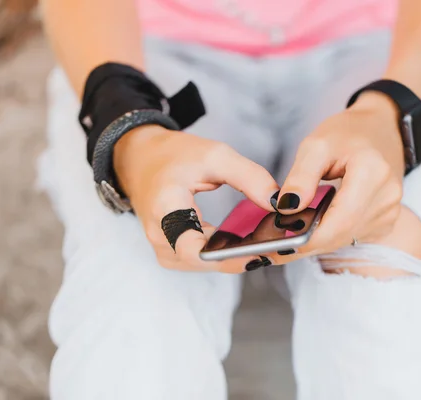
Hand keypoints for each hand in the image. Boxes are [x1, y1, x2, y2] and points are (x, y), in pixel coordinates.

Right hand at [113, 125, 278, 272]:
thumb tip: (279, 204)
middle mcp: (160, 235)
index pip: (195, 249)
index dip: (230, 256)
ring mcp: (163, 247)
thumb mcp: (216, 156)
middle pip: (205, 261)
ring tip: (266, 244)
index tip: (261, 251)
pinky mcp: (170, 251)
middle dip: (242, 255)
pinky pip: (200, 261)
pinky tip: (245, 244)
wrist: (141, 159)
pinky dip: (223, 254)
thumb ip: (250, 178)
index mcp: (166, 208)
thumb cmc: (174, 155)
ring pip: (205, 265)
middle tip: (277, 246)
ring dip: (234, 257)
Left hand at [273, 92, 405, 255]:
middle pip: (341, 235)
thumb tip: (287, 208)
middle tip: (272, 248)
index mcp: (372, 173)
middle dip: (305, 244)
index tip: (279, 244)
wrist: (378, 130)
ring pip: (344, 240)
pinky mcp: (385, 221)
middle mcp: (386, 197)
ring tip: (288, 236)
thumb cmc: (348, 133)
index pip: (340, 220)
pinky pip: (352, 238)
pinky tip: (312, 229)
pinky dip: (329, 237)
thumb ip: (300, 176)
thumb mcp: (316, 145)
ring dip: (316, 243)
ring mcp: (389, 212)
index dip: (310, 238)